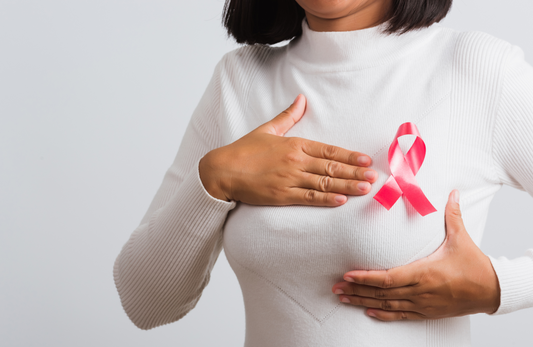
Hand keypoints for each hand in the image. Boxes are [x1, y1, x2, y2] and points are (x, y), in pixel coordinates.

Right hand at [199, 94, 377, 205]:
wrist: (222, 170)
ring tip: (365, 189)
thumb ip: (288, 116)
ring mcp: (288, 179)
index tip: (366, 160)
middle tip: (374, 178)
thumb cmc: (244, 150)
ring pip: (323, 183)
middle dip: (354, 172)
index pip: (328, 150)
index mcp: (294, 144)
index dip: (349, 156)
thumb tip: (302, 98)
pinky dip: (325, 199)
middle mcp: (294, 161)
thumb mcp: (267, 130)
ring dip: (346, 186)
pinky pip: (307, 197)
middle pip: (331, 168)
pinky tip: (341, 201)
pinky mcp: (281, 195)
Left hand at [332, 189, 500, 320]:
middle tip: (336, 287)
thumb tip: (452, 191)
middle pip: (382, 293)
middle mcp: (420, 291)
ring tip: (343, 298)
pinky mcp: (427, 312)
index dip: (366, 278)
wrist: (492, 291)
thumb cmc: (475, 265)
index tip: (348, 274)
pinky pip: (400, 315)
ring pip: (387, 305)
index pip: (388, 278)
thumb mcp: (461, 239)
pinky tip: (368, 311)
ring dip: (363, 302)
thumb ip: (452, 215)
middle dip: (357, 290)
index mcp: (425, 273)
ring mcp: (422, 304)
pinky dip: (383, 314)